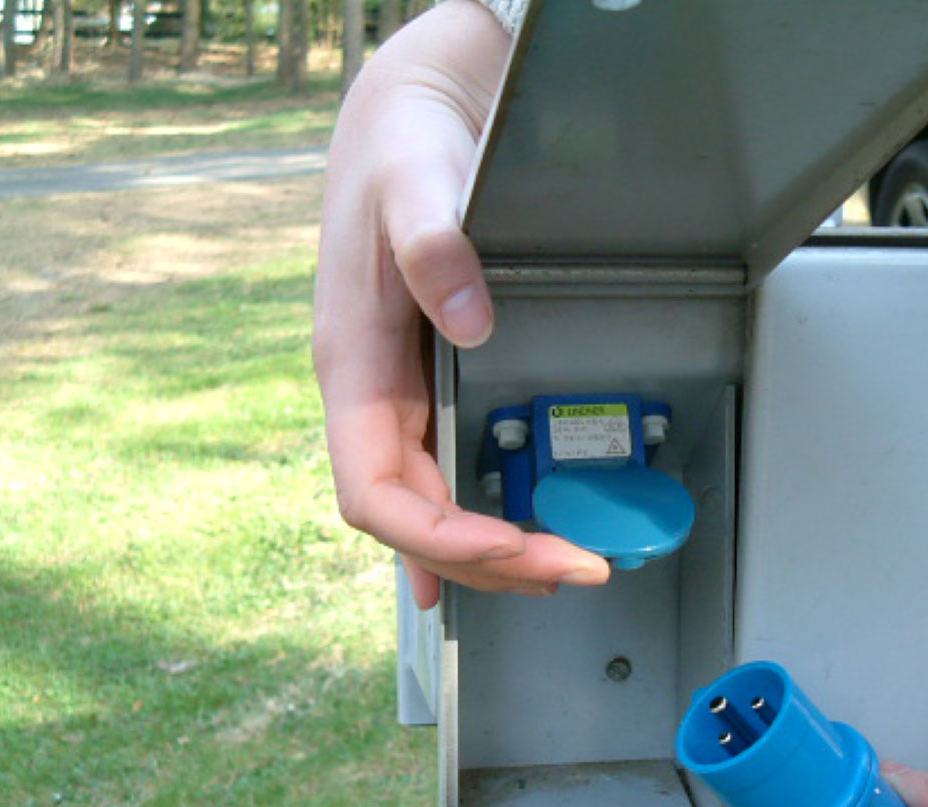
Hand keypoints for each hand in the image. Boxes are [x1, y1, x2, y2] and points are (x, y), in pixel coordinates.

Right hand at [313, 0, 610, 606]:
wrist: (411, 115)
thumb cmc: (403, 148)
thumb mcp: (414, 184)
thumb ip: (433, 247)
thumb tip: (469, 322)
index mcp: (353, 367)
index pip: (375, 493)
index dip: (438, 538)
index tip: (511, 547)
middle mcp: (370, 394)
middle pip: (411, 517)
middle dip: (488, 559)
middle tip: (574, 569)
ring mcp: (398, 395)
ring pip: (429, 505)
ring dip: (491, 549)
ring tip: (560, 567)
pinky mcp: (429, 384)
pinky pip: (441, 473)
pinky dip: (470, 526)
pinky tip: (494, 559)